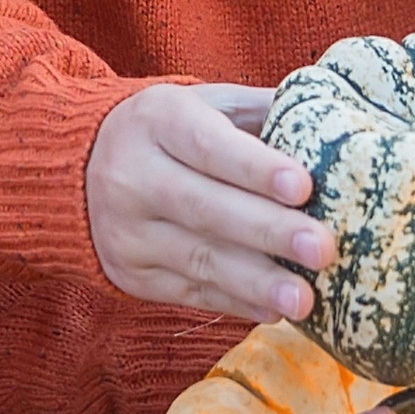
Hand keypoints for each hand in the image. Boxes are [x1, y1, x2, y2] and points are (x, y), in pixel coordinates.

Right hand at [86, 83, 333, 326]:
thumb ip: (261, 111)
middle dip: (268, 231)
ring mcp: (127, 231)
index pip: (208, 144)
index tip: (303, 186)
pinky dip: (235, 302)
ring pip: (198, 258)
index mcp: (157, 120)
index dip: (255, 167)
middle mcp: (132, 175)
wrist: (79, 170)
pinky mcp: (130, 274)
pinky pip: (189, 292)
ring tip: (304, 299)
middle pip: (205, 207)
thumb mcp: (205, 103)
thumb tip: (335, 121)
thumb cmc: (172, 132)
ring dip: (256, 282)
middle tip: (323, 248)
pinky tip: (272, 310)